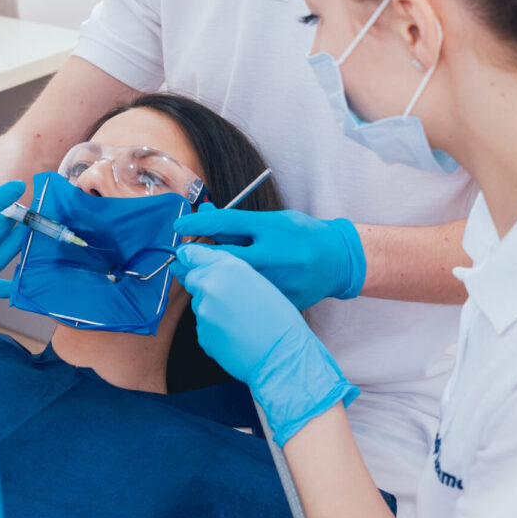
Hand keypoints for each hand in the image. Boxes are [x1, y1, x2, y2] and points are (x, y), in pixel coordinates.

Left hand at [173, 244, 358, 444]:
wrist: (282, 353)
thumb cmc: (279, 317)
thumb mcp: (257, 280)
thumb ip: (230, 272)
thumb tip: (210, 271)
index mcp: (227, 266)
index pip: (193, 254)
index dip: (188, 256)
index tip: (184, 257)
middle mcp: (210, 284)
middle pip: (192, 279)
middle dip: (202, 284)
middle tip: (227, 298)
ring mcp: (203, 310)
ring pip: (199, 304)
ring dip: (212, 308)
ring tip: (239, 320)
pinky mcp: (202, 333)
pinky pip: (204, 326)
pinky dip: (215, 329)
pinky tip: (236, 334)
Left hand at [174, 205, 365, 309]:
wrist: (338, 262)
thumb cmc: (302, 235)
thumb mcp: (274, 219)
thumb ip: (238, 222)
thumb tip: (202, 214)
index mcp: (274, 228)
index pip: (225, 223)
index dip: (196, 224)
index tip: (178, 226)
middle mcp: (276, 254)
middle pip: (221, 257)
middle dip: (195, 258)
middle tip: (180, 258)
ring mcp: (279, 282)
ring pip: (230, 284)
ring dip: (209, 281)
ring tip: (203, 277)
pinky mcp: (281, 303)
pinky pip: (246, 303)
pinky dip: (230, 300)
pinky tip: (229, 297)